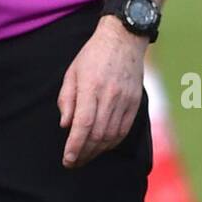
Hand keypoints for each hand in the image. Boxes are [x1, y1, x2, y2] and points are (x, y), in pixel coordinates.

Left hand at [57, 18, 146, 167]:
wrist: (123, 39)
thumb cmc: (93, 55)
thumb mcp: (72, 72)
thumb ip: (67, 99)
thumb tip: (65, 125)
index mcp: (91, 87)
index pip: (83, 124)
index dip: (75, 146)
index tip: (67, 159)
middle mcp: (110, 95)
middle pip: (97, 134)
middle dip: (84, 153)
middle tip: (73, 162)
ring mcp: (125, 100)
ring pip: (111, 135)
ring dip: (97, 150)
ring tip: (85, 157)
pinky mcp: (135, 102)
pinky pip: (124, 129)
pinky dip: (112, 142)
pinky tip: (102, 146)